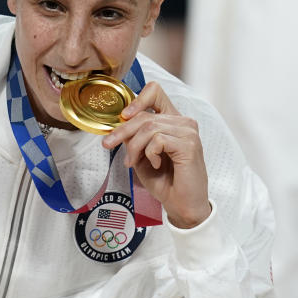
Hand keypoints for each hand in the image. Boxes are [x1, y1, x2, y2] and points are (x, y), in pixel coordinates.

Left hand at [102, 82, 211, 228]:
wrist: (181, 205)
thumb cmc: (165, 182)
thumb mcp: (142, 156)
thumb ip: (134, 138)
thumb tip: (118, 122)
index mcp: (173, 121)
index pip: (155, 92)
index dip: (137, 99)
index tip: (122, 115)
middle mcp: (183, 122)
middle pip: (145, 114)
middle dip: (122, 131)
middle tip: (108, 144)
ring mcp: (188, 132)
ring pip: (149, 127)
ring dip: (135, 147)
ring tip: (133, 162)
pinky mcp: (189, 144)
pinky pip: (158, 140)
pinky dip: (150, 153)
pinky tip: (156, 164)